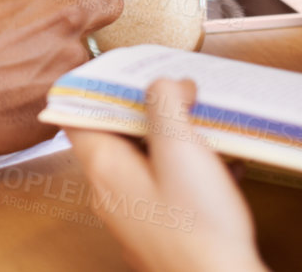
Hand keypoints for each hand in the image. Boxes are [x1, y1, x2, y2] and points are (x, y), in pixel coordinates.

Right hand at [0, 0, 121, 155]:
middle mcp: (67, 19)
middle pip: (113, 2)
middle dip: (98, 8)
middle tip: (72, 20)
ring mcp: (72, 61)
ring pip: (91, 51)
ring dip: (70, 55)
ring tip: (30, 66)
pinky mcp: (68, 97)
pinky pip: (75, 86)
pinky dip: (57, 87)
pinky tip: (26, 91)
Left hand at [68, 79, 268, 271]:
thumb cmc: (198, 227)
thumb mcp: (180, 148)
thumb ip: (164, 104)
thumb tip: (162, 83)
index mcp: (104, 167)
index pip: (77, 114)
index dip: (96, 86)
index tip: (122, 68)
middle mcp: (111, 193)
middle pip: (115, 134)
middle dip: (146, 108)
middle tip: (176, 89)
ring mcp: (135, 216)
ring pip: (146, 160)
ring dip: (174, 138)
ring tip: (204, 122)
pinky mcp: (162, 232)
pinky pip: (169, 188)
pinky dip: (191, 170)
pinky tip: (224, 166)